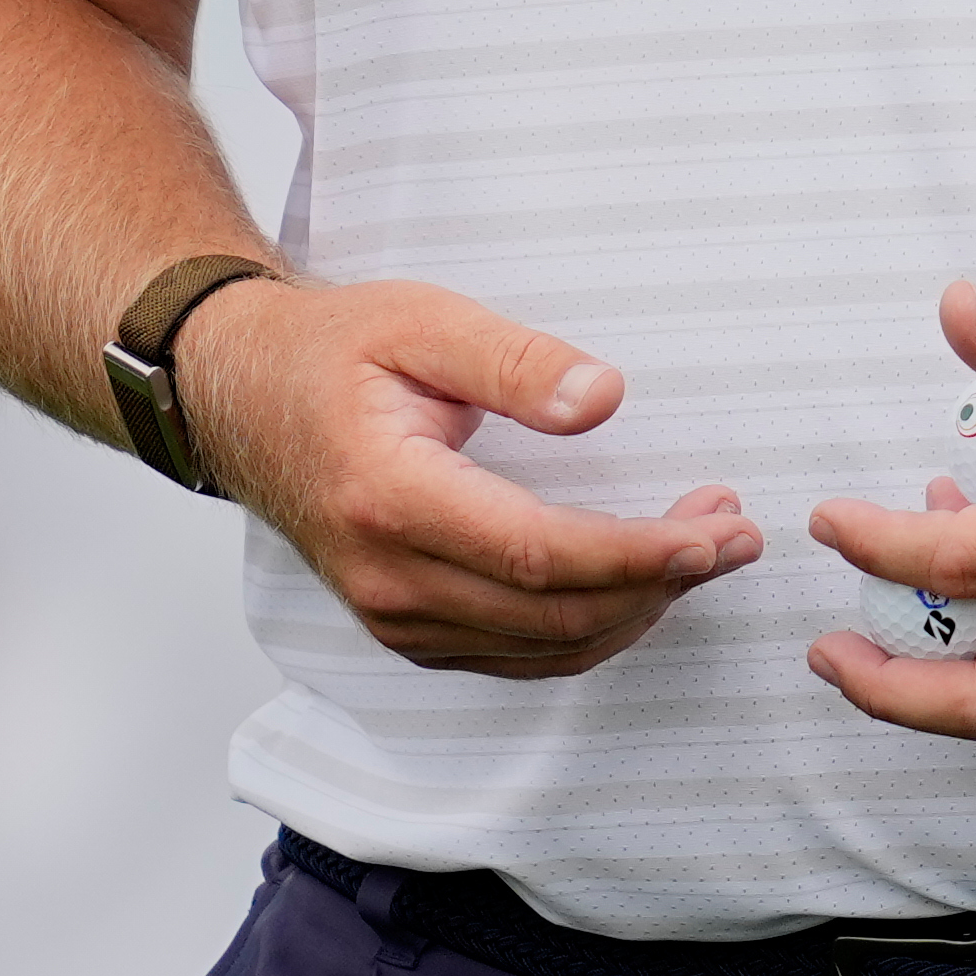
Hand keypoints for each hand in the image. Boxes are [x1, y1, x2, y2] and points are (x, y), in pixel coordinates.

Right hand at [181, 275, 758, 676]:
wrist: (239, 397)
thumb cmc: (329, 350)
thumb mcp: (422, 321)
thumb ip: (516, 360)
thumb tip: (604, 400)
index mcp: (391, 498)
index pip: (540, 556)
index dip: (638, 555)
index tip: (716, 530)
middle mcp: (389, 577)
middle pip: (554, 615)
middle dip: (661, 582)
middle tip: (736, 531)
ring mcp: (392, 614)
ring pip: (543, 647)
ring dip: (637, 609)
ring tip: (705, 546)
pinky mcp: (404, 628)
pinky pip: (516, 655)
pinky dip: (590, 629)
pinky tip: (639, 583)